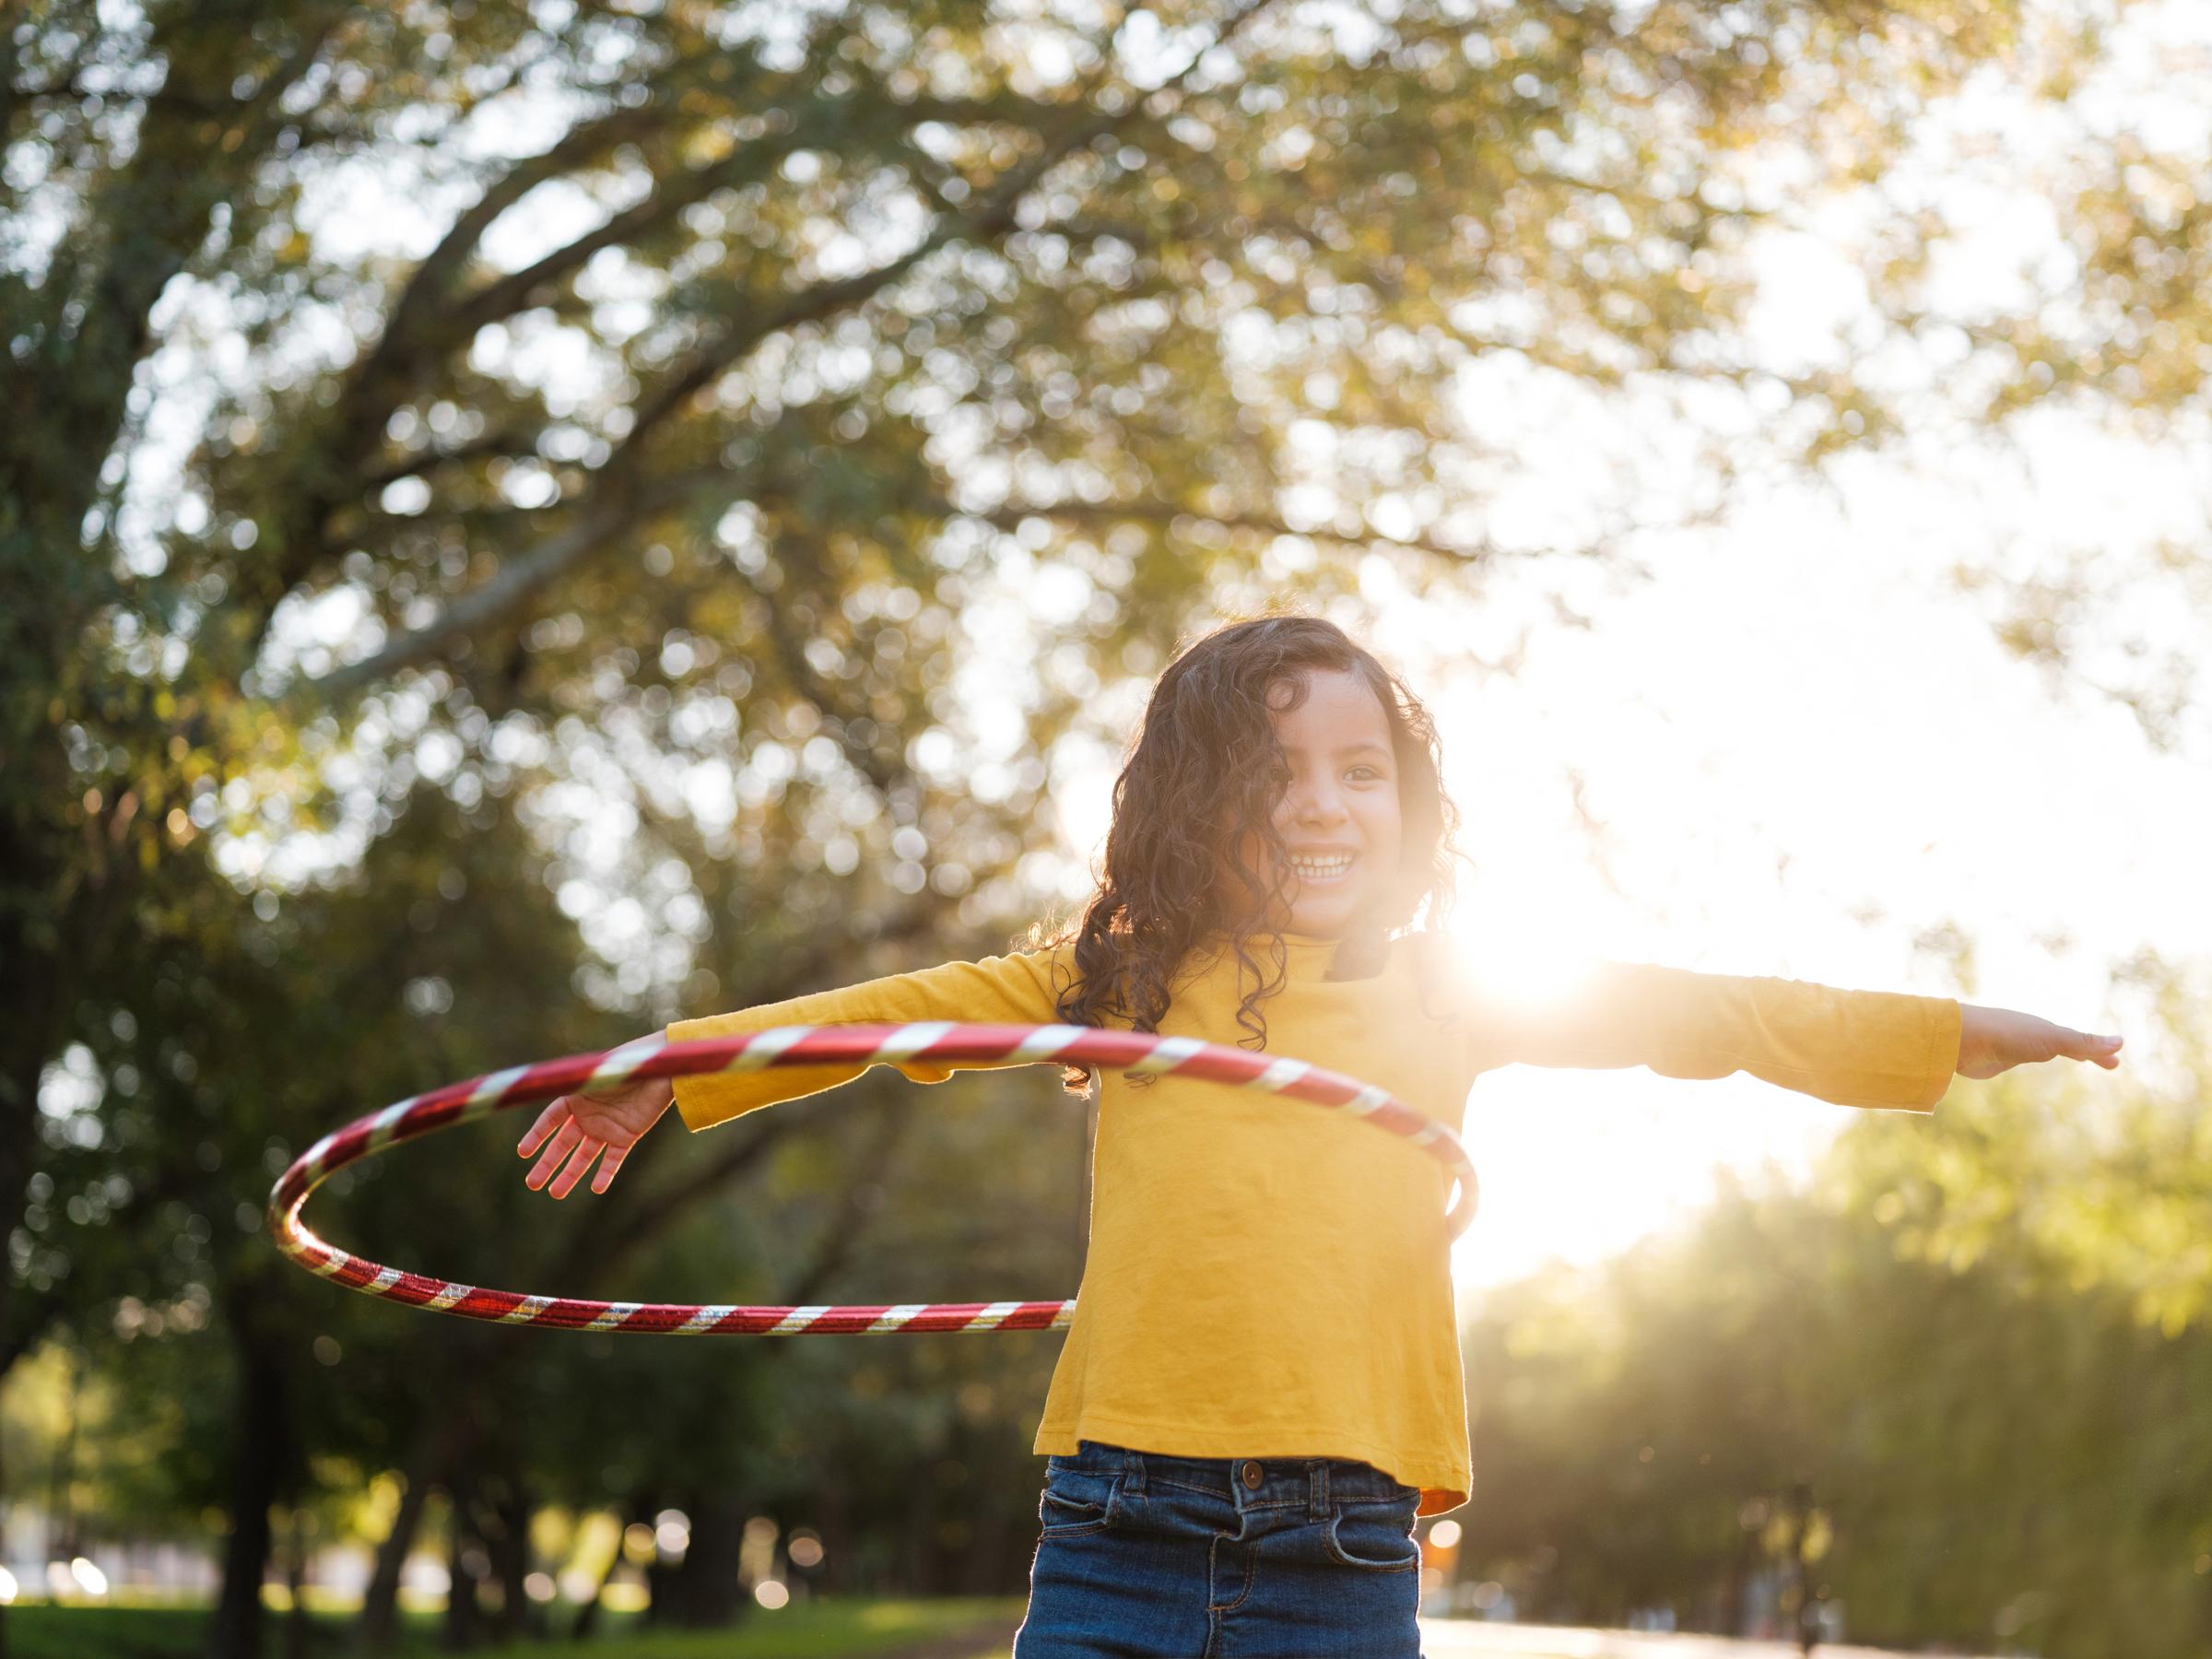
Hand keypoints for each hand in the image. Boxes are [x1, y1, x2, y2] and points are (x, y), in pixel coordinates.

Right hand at [517, 1043, 673, 1197]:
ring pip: (584, 1156)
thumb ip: (576, 1085)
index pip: (550, 1120)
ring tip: (555, 1193)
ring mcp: (607, 1128)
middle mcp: (588, 1115)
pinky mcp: (627, 1136)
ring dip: (570, 1175)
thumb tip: (546, 1084)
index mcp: (577, 1097)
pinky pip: (613, 1159)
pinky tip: (597, 1188)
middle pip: (563, 1144)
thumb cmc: (628, 1065)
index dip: (536, 1135)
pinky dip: (605, 1173)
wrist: (660, 1070)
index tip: (523, 1153)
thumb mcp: (598, 1074)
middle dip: (548, 1163)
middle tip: (532, 1184)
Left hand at [1955, 1002, 2123, 1080]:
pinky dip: (2033, 1057)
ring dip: (2061, 1052)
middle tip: (2109, 1064)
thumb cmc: (2007, 1036)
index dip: (2099, 1053)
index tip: (2116, 1063)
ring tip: (2074, 1057)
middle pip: (2067, 1043)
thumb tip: (2121, 1042)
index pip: (2080, 1043)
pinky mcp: (1996, 1058)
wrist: (1962, 1039)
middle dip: (2087, 1052)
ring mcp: (2014, 1045)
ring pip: (2044, 1049)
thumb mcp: (2051, 1040)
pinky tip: (2025, 1059)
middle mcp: (2032, 1034)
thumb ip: (2083, 1042)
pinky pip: (2021, 1057)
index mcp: (2046, 1029)